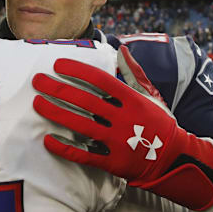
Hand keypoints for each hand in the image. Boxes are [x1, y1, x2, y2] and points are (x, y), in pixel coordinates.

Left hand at [32, 46, 212, 210]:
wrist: (175, 159)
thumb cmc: (160, 122)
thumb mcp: (151, 95)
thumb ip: (135, 73)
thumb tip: (121, 49)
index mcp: (133, 100)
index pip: (100, 80)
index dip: (77, 71)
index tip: (57, 64)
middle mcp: (125, 119)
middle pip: (86, 101)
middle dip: (58, 89)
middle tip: (38, 81)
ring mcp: (119, 142)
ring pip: (81, 126)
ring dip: (56, 113)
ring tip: (37, 103)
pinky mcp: (113, 162)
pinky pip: (84, 155)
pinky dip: (65, 148)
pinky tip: (48, 140)